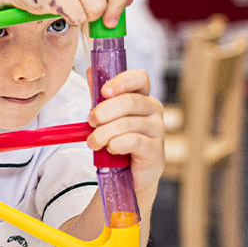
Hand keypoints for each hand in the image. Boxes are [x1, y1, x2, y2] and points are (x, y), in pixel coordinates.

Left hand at [86, 68, 164, 194]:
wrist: (129, 175)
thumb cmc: (119, 142)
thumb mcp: (106, 117)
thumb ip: (100, 96)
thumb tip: (91, 70)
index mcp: (142, 97)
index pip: (140, 78)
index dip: (122, 81)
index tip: (103, 91)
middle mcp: (154, 110)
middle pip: (130, 101)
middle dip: (105, 111)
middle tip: (90, 121)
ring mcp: (157, 130)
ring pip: (128, 123)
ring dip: (104, 133)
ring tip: (93, 142)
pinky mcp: (155, 150)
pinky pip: (133, 141)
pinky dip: (116, 144)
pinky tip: (110, 148)